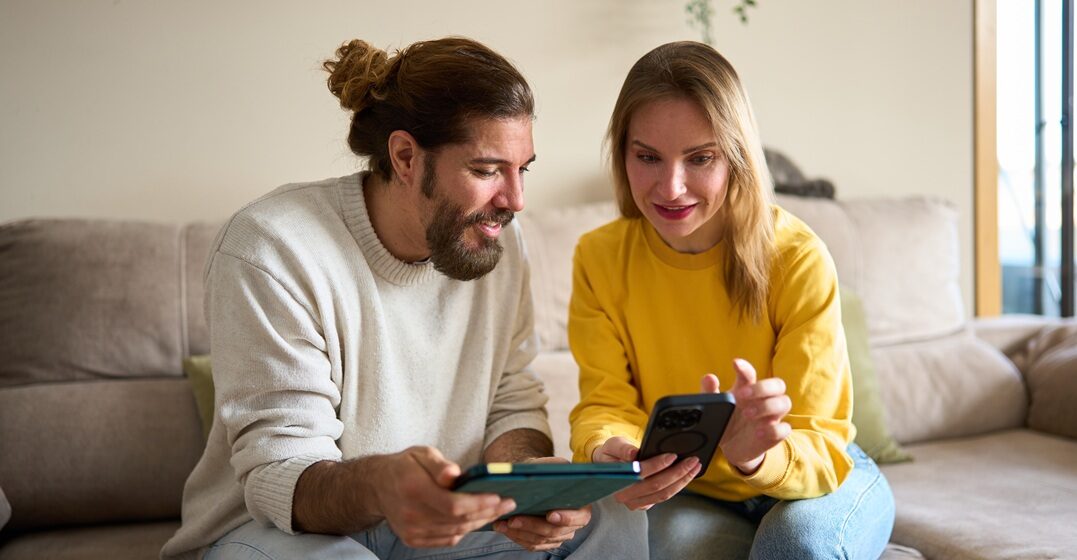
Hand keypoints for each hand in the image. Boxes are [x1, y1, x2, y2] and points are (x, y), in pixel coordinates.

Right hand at [373, 446, 515, 547]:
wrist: (377, 486)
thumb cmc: (405, 466)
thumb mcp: (422, 454)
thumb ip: (439, 465)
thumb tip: (456, 474)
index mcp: (413, 489)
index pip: (453, 505)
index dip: (479, 504)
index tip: (500, 497)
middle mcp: (411, 514)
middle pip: (458, 521)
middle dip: (487, 512)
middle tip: (508, 503)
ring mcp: (411, 531)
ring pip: (455, 532)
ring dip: (480, 522)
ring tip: (497, 510)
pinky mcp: (413, 539)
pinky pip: (447, 539)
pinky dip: (465, 530)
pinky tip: (476, 519)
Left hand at [494, 456, 591, 550]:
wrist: (533, 480)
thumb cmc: (545, 471)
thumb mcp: (554, 465)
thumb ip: (557, 468)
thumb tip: (553, 474)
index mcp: (582, 505)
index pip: (580, 517)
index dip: (566, 518)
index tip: (550, 515)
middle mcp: (573, 524)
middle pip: (555, 532)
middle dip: (532, 526)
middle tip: (514, 519)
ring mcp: (559, 535)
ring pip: (540, 540)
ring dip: (520, 532)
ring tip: (503, 523)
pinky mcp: (544, 542)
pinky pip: (531, 544)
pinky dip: (516, 536)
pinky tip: (503, 528)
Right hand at [591, 436, 700, 510]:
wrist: (608, 465)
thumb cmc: (611, 453)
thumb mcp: (613, 445)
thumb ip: (622, 448)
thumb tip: (634, 454)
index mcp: (615, 480)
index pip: (640, 473)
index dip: (657, 465)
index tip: (673, 456)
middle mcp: (625, 496)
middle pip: (656, 486)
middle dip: (677, 472)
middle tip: (693, 460)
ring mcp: (635, 503)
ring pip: (664, 494)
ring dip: (682, 480)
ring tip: (695, 466)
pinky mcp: (645, 504)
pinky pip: (665, 496)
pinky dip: (678, 486)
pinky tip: (687, 475)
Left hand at [719, 359, 791, 474]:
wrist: (731, 448)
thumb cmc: (726, 421)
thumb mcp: (715, 408)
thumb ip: (710, 392)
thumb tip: (709, 377)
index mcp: (747, 390)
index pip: (751, 374)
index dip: (745, 368)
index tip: (735, 363)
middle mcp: (763, 400)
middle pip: (778, 384)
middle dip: (762, 387)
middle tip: (742, 395)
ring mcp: (771, 417)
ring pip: (785, 403)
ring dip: (767, 406)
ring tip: (747, 414)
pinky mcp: (775, 434)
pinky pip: (785, 428)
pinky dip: (774, 429)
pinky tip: (757, 432)